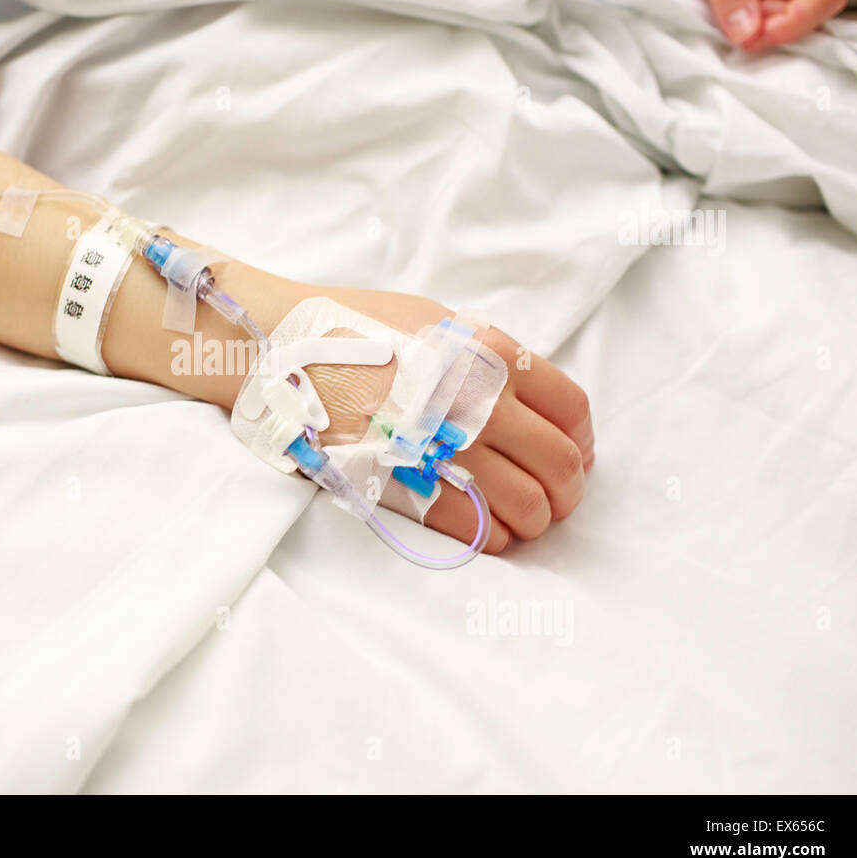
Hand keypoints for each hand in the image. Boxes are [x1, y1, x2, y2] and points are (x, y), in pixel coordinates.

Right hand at [304, 289, 593, 553]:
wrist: (275, 350)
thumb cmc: (350, 327)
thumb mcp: (432, 320)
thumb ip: (486, 356)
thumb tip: (527, 399)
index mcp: (487, 353)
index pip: (570, 409)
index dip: (580, 442)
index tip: (573, 456)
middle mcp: (473, 399)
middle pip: (557, 463)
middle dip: (566, 492)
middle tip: (554, 501)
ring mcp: (438, 444)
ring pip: (524, 504)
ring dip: (533, 520)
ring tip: (522, 521)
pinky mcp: (403, 482)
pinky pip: (474, 526)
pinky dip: (493, 537)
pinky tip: (489, 531)